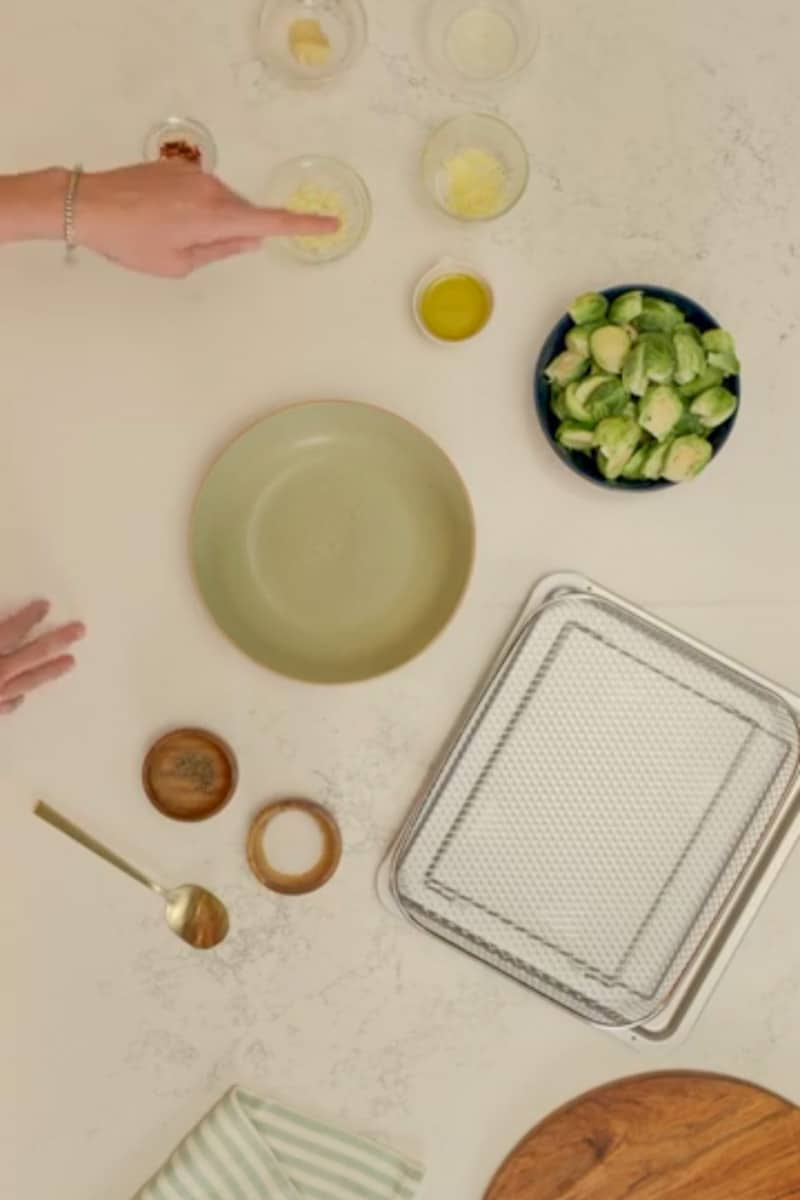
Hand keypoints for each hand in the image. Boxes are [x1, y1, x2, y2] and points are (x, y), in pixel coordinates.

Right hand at [0, 601, 84, 714]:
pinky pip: (9, 704)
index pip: (13, 630)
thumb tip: (7, 629)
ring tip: (70, 661)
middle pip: (35, 653)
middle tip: (79, 630)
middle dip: (58, 639)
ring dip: (51, 669)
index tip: (45, 606)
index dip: (29, 617)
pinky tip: (22, 695)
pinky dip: (17, 698)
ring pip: (29, 681)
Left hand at [76, 161, 338, 276]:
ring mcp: (196, 176)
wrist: (90, 204)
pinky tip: (162, 218)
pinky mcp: (180, 168)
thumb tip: (248, 240)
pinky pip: (204, 193)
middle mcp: (212, 191)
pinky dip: (195, 209)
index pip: (271, 223)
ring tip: (168, 234)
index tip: (331, 223)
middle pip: (244, 215)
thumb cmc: (132, 241)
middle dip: (235, 234)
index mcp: (216, 218)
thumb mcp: (177, 263)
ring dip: (212, 222)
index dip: (304, 226)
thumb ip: (219, 252)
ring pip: (224, 204)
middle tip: (190, 248)